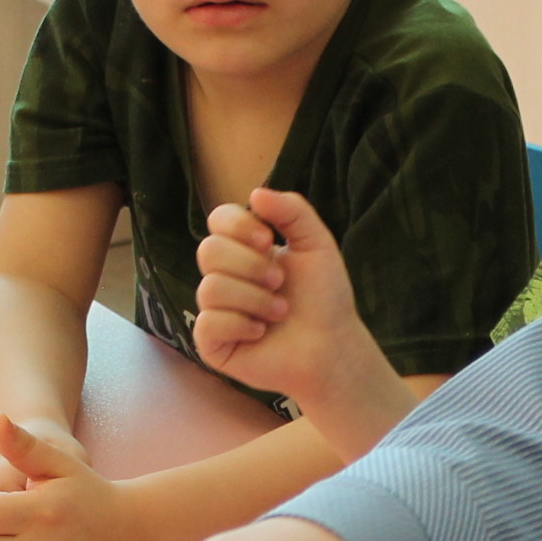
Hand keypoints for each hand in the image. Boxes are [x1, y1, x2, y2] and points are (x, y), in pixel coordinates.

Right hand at [194, 189, 413, 458]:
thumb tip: (255, 194)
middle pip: (208, 251)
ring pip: (210, 288)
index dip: (239, 226)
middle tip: (281, 283)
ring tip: (279, 312)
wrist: (333, 346)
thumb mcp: (316, 243)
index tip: (269, 241)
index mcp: (243, 249)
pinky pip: (208, 323)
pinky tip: (261, 333)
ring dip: (255, 299)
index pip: (218, 220)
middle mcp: (224, 276)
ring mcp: (215, 310)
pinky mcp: (212, 343)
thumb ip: (292, 210)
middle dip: (251, 266)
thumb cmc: (324, 298)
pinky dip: (241, 325)